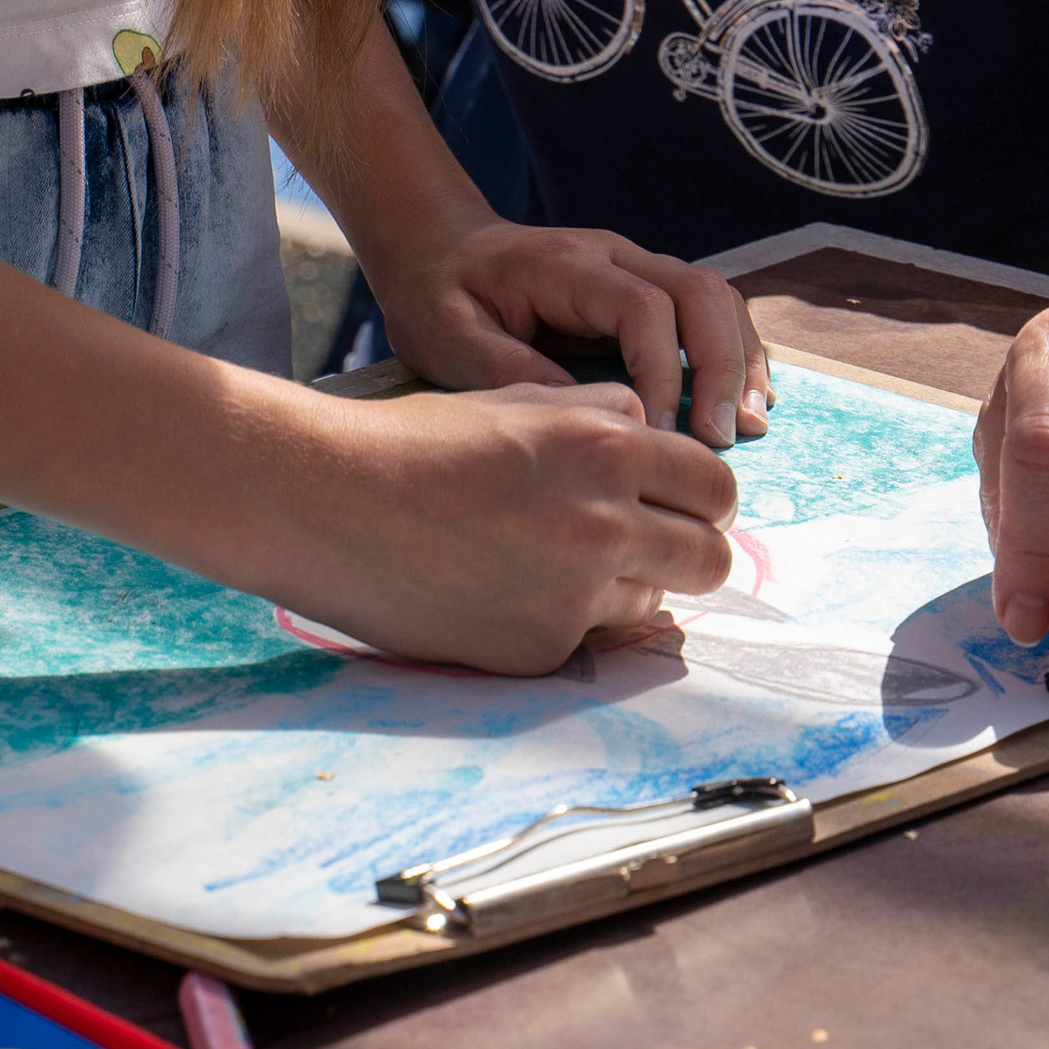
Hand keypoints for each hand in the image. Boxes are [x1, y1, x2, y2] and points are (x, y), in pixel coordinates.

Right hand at [273, 376, 735, 675]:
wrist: (331, 504)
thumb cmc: (417, 441)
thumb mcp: (519, 399)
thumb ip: (599, 414)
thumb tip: (650, 428)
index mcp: (606, 448)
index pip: (716, 486)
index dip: (704, 498)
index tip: (684, 505)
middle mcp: (605, 523)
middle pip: (711, 559)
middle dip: (693, 552)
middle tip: (654, 546)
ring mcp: (575, 594)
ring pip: (655, 604)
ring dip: (629, 587)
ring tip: (562, 564)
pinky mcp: (539, 649)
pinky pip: (587, 638)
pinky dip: (565, 619)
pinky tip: (508, 590)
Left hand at [366, 214, 771, 446]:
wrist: (437, 248)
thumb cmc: (439, 297)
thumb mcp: (449, 337)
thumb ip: (510, 373)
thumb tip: (590, 419)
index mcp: (566, 264)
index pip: (643, 308)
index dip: (663, 373)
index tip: (660, 438)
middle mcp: (614, 254)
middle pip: (699, 290)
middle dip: (722, 366)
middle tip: (722, 441)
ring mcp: (636, 265)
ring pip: (716, 296)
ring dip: (741, 359)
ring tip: (750, 427)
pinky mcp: (646, 288)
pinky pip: (709, 310)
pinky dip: (736, 353)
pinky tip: (745, 402)